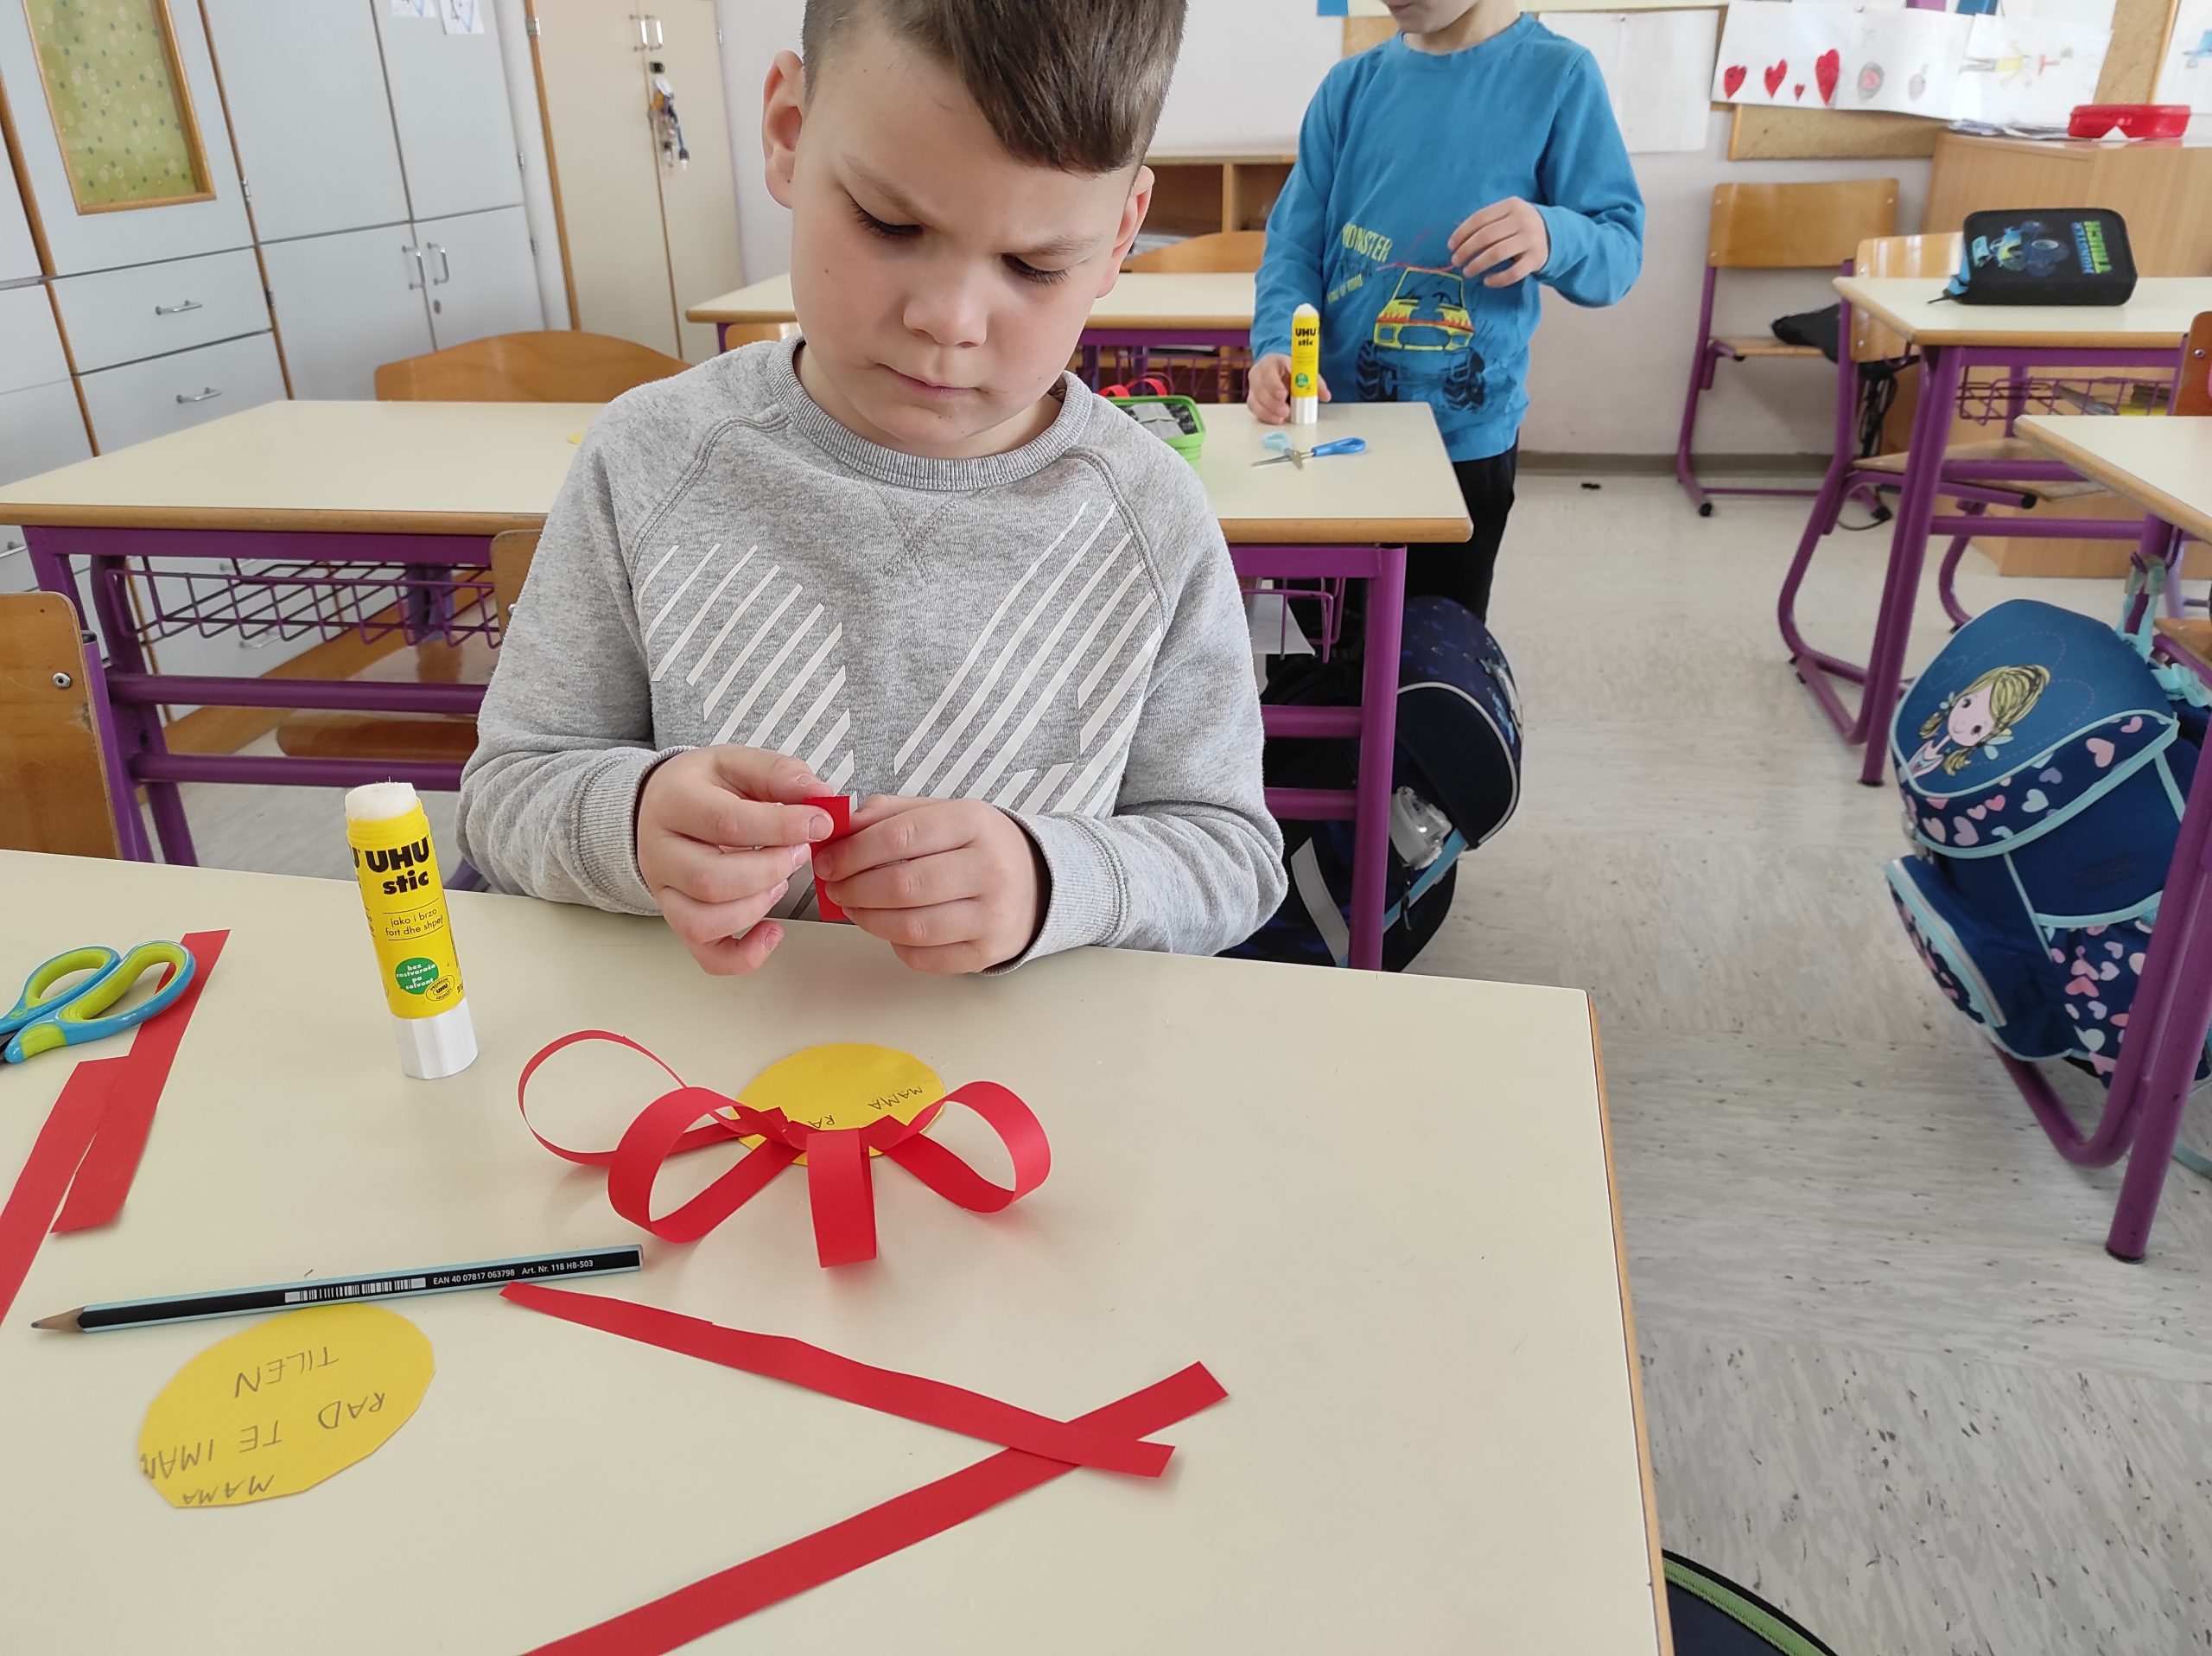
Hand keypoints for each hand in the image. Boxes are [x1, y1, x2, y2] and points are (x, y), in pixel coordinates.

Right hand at [635, 746, 837, 974]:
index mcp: (674, 802)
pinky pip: (707, 955)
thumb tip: (821, 795)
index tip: (821, 823)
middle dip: (770, 870)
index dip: (781, 827)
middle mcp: (660, 852)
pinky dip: (745, 956)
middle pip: (711, 879)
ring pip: (703, 922)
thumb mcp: (737, 763)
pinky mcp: (678, 919)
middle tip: (800, 853)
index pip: (726, 822)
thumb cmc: (705, 786)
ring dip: (757, 907)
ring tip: (781, 882)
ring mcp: (664, 892)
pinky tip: (773, 931)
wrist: (660, 805)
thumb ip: (778, 773)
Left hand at [811, 796, 1046, 973]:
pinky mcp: (987, 953)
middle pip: (902, 885)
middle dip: (854, 888)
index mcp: (975, 823)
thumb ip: (891, 814)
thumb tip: (840, 828)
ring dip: (867, 919)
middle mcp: (990, 869)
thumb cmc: (977, 846)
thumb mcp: (944, 813)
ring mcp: (992, 916)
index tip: (827, 861)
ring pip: (910, 927)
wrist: (1037, 884)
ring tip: (853, 908)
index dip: (853, 852)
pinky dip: (895, 944)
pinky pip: (923, 957)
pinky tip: (890, 928)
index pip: (900, 836)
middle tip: (834, 887)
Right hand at [1246, 352, 1330, 423]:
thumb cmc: (1290, 371)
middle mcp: (1258, 373)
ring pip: (1255, 400)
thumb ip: (1314, 382)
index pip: (1268, 371)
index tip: (1283, 395)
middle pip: (1260, 388)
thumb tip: (1326, 396)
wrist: (1278, 370)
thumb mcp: (1303, 371)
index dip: (1274, 384)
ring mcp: (1253, 387)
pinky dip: (1265, 416)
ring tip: (1282, 418)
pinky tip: (1276, 420)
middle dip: (1272, 402)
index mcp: (1271, 362)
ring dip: (1268, 411)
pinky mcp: (1252, 399)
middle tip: (1285, 411)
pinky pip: (1254, 409)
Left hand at [1449, 198, 1549, 287]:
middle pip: (1486, 236)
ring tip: (1467, 272)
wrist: (1554, 234)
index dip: (1462, 233)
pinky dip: (1497, 279)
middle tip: (1456, 262)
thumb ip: (1487, 223)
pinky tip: (1487, 281)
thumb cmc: (1520, 226)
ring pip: (1497, 253)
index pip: (1480, 218)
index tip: (1451, 247)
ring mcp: (1531, 239)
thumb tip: (1456, 242)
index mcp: (1511, 205)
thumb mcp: (1507, 215)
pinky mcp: (1536, 259)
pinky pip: (1513, 273)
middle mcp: (1522, 220)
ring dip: (1477, 265)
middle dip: (1466, 251)